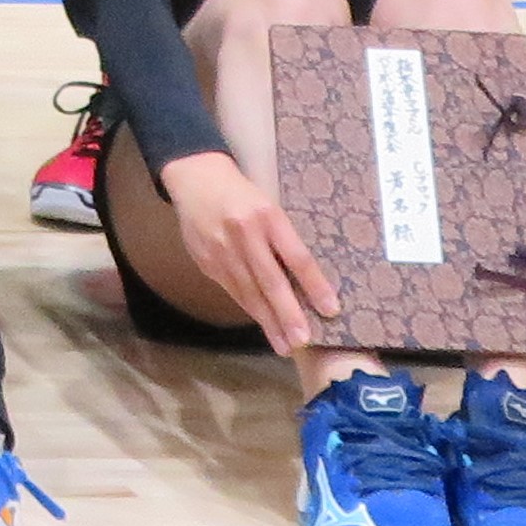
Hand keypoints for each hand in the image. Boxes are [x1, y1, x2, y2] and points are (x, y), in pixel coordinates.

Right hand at [157, 147, 343, 354]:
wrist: (195, 179)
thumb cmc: (243, 195)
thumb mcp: (268, 208)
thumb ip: (283, 240)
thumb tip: (308, 284)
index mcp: (267, 216)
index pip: (296, 256)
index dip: (314, 285)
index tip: (331, 310)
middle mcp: (244, 234)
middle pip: (270, 280)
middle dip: (288, 314)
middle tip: (304, 340)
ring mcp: (222, 250)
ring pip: (249, 292)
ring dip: (269, 322)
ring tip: (286, 345)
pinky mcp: (206, 261)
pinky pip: (233, 291)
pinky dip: (250, 309)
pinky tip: (263, 325)